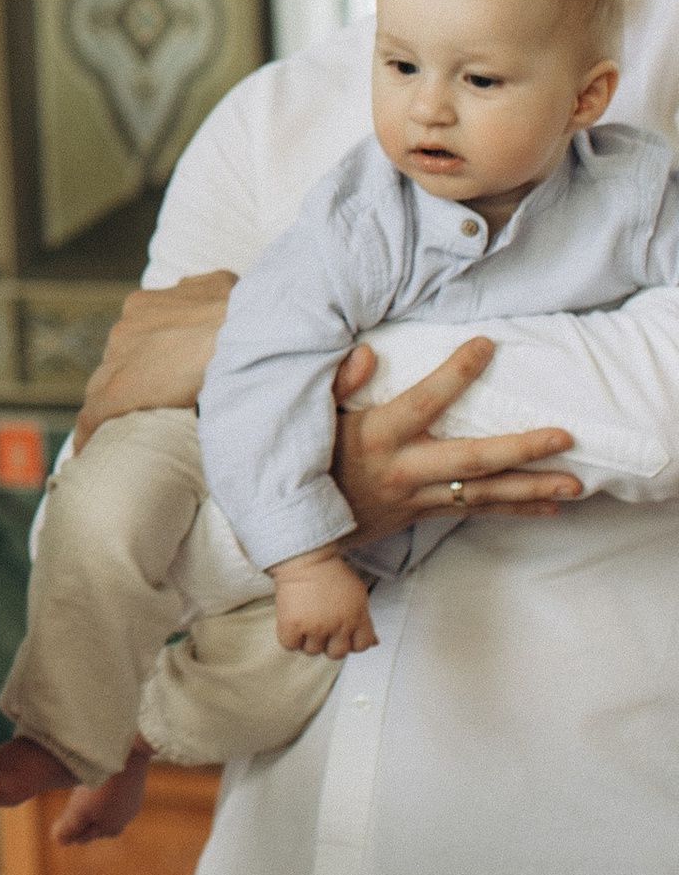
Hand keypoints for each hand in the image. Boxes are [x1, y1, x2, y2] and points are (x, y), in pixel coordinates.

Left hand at [72, 274, 235, 444]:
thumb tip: (205, 301)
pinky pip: (95, 415)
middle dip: (135, 380)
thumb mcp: (221, 287)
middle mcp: (124, 329)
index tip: (158, 377)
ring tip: (127, 430)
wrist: (242, 336)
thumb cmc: (242, 313)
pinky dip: (91, 432)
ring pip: (105, 388)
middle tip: (155, 404)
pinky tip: (88, 449)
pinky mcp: (117, 392)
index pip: (135, 340)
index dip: (147, 361)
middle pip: (119, 363)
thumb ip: (203, 292)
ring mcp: (117, 360)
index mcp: (144, 306)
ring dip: (118, 406)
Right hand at [270, 549, 376, 656]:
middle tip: (321, 626)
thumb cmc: (331, 573)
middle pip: (336, 653)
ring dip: (308, 640)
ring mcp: (315, 627)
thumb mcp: (357, 595)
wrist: (305, 558)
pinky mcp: (292, 625)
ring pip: (312, 651)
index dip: (351, 642)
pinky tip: (293, 624)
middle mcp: (338, 625)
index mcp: (357, 618)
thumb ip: (365, 621)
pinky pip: (291, 645)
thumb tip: (374, 642)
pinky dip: (290, 638)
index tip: (341, 634)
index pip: (361, 646)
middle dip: (329, 643)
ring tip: (305, 621)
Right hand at [327, 339, 579, 542]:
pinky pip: (475, 511)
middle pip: (473, 460)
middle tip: (564, 438)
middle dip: (522, 449)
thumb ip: (338, 382)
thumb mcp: (314, 417)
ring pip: (483, 493)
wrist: (299, 529)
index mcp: (379, 436)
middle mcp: (405, 469)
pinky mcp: (423, 514)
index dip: (457, 373)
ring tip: (575, 484)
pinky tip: (548, 508)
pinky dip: (514, 510)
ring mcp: (417, 497)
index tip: (486, 345)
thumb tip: (369, 352)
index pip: (426, 401)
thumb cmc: (309, 459)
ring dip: (532, 488)